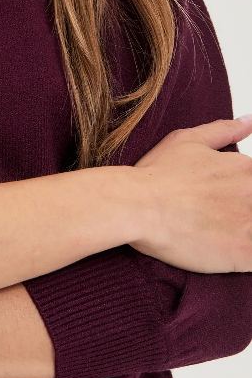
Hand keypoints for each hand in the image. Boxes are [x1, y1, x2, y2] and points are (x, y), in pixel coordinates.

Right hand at [131, 115, 251, 271]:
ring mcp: (251, 225)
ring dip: (242, 230)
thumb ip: (224, 130)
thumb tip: (250, 121)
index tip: (218, 200)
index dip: (237, 194)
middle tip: (212, 216)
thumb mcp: (188, 140)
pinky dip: (244, 256)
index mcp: (246, 168)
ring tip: (217, 232)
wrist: (136, 206)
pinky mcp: (243, 254)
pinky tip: (223, 250)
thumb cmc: (157, 174)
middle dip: (240, 211)